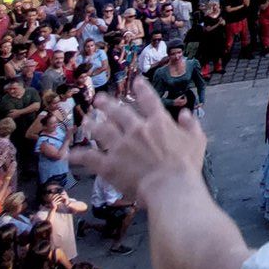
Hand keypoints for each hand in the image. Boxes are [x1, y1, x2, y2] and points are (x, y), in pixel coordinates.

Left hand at [71, 79, 206, 206]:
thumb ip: (191, 125)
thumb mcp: (197, 141)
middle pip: (118, 112)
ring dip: (92, 124)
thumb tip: (186, 114)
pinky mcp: (110, 164)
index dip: (141, 88)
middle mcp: (136, 129)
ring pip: (102, 131)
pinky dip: (79, 155)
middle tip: (99, 99)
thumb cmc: (186, 166)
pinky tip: (71, 153)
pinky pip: (91, 157)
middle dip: (107, 104)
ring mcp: (121, 146)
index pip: (149, 100)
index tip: (136, 81)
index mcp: (158, 122)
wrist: (170, 187)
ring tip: (86, 120)